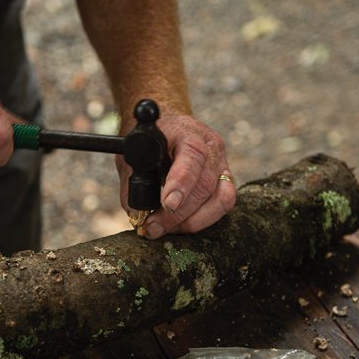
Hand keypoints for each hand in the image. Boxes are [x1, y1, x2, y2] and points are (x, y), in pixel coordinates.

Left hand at [117, 114, 235, 237]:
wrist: (166, 129)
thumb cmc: (149, 141)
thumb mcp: (133, 153)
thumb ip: (133, 181)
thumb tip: (137, 214)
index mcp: (187, 132)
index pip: (192, 157)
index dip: (181, 183)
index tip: (167, 205)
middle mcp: (211, 146)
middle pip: (205, 185)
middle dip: (179, 214)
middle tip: (154, 228)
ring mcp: (222, 163)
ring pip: (221, 199)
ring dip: (193, 221)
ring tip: (168, 229)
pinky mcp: (225, 179)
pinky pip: (223, 204)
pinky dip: (203, 219)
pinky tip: (182, 224)